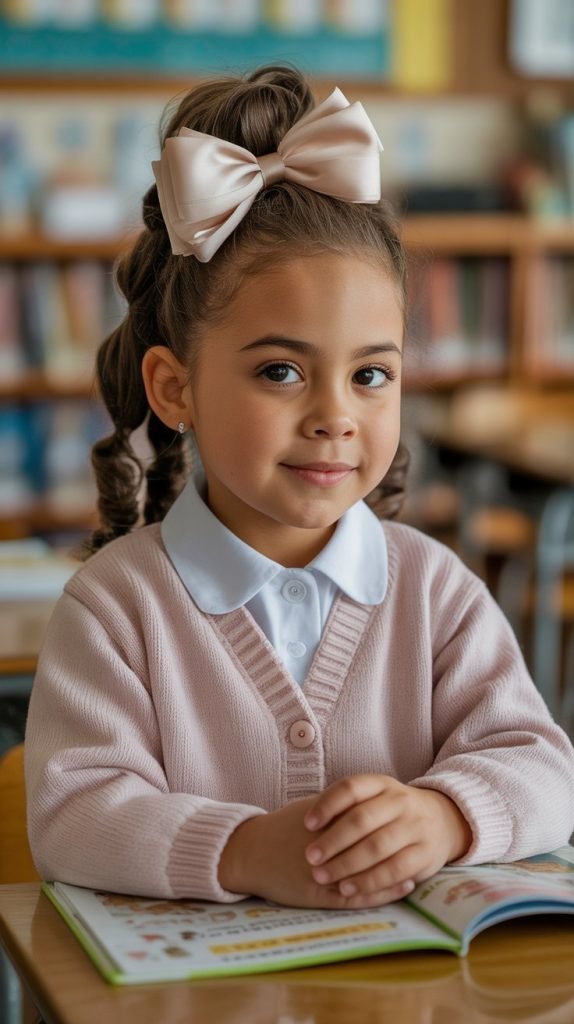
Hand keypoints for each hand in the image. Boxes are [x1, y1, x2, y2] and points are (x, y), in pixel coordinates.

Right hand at [218, 795, 413, 908]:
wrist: (250, 852)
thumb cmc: (282, 827)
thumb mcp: (311, 809)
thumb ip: (339, 807)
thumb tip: (370, 804)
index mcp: (325, 822)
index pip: (363, 822)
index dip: (387, 825)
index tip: (406, 825)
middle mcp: (325, 847)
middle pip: (367, 849)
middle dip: (393, 850)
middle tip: (415, 849)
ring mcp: (321, 874)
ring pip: (363, 877)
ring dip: (389, 877)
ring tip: (412, 875)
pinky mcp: (316, 896)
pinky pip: (352, 899)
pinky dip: (376, 895)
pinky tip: (393, 891)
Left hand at [303, 775, 471, 898]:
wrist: (443, 820)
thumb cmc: (391, 813)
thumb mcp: (373, 798)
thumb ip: (346, 807)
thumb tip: (306, 820)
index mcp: (382, 784)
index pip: (351, 788)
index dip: (327, 805)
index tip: (306, 823)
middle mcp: (401, 802)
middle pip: (362, 819)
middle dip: (333, 840)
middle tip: (309, 856)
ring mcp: (415, 827)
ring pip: (377, 846)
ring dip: (347, 864)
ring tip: (322, 876)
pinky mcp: (425, 854)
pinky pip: (394, 870)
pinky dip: (369, 881)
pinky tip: (348, 888)